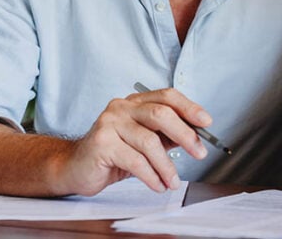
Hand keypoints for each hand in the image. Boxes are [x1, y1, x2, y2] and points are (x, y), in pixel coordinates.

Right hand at [57, 87, 211, 195]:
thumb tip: (196, 137)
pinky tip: (158, 185)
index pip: (167, 96)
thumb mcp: (143, 142)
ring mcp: (109, 123)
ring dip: (167, 166)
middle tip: (199, 153)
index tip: (206, 122)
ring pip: (149, 142)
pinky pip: (135, 161)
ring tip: (173, 181)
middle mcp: (121, 107)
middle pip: (160, 114)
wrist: (75, 167)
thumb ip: (166, 136)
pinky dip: (151, 176)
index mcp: (134, 102)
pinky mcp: (102, 143)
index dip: (189, 107)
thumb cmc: (112, 154)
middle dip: (185, 135)